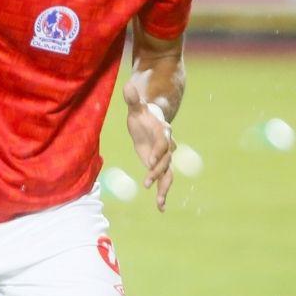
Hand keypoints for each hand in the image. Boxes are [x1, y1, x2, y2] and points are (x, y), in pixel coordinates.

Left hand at [122, 82, 174, 211]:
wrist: (151, 119)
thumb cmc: (142, 113)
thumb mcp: (136, 107)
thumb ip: (133, 99)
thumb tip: (128, 87)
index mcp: (162, 132)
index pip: (163, 143)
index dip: (158, 152)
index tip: (149, 161)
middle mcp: (167, 146)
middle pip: (165, 161)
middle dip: (157, 172)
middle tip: (147, 182)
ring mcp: (164, 157)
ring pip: (167, 174)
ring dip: (164, 189)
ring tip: (160, 204)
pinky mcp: (160, 166)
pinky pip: (163, 180)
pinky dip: (162, 194)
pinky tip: (160, 208)